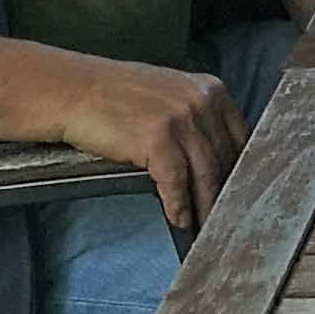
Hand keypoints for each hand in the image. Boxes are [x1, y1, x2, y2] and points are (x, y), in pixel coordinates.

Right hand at [53, 57, 248, 236]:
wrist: (75, 91)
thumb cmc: (118, 97)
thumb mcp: (171, 95)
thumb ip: (197, 117)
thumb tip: (216, 155)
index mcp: (211, 89)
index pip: (239, 137)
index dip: (238, 168)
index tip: (236, 190)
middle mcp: (202, 100)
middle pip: (225, 157)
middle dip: (223, 190)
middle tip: (221, 215)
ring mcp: (181, 118)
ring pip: (205, 173)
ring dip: (204, 205)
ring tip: (202, 224)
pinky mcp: (158, 138)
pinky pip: (176, 182)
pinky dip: (179, 205)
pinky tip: (178, 218)